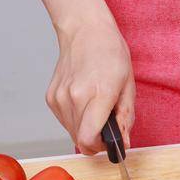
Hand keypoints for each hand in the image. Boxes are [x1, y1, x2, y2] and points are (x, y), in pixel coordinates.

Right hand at [47, 14, 135, 155]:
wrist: (85, 31)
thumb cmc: (110, 53)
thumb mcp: (128, 85)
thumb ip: (126, 117)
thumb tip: (124, 142)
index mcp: (98, 94)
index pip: (89, 139)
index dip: (100, 148)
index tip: (109, 142)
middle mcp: (74, 97)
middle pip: (80, 140)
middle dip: (95, 139)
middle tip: (106, 123)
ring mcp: (59, 98)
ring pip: (71, 132)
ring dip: (84, 128)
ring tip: (95, 107)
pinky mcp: (51, 97)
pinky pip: (64, 120)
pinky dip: (75, 118)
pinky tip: (83, 100)